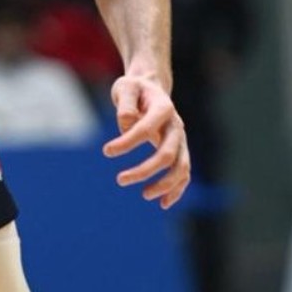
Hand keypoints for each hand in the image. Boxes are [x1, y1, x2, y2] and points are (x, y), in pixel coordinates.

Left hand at [102, 73, 189, 209]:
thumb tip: (126, 125)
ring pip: (181, 167)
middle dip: (145, 170)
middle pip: (168, 154)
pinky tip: (163, 203)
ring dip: (164, 184)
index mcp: (163, 107)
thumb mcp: (125, 87)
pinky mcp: (180, 150)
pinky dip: (177, 189)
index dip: (127, 142)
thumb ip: (125, 104)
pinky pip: (184, 173)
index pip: (147, 129)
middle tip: (120, 180)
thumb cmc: (134, 89)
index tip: (107, 151)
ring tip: (144, 194)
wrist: (150, 88)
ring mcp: (181, 139)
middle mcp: (176, 125)